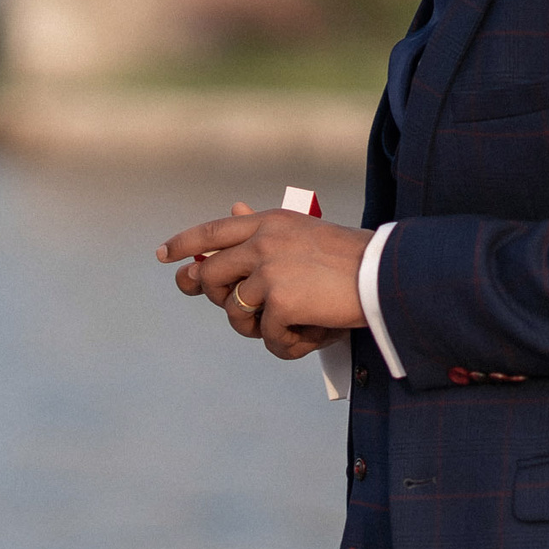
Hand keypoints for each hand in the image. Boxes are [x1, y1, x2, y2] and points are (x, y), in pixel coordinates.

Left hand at [157, 202, 370, 361]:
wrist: (385, 275)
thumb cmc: (349, 257)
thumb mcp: (303, 233)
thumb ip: (264, 228)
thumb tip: (233, 204)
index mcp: (267, 223)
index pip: (211, 233)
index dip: (183, 245)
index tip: (163, 256)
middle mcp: (261, 243)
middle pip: (209, 279)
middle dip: (219, 300)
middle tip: (247, 313)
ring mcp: (268, 272)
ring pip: (234, 313)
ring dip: (259, 328)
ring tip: (292, 325)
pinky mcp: (280, 303)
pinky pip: (265, 336)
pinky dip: (286, 344)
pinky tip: (310, 337)